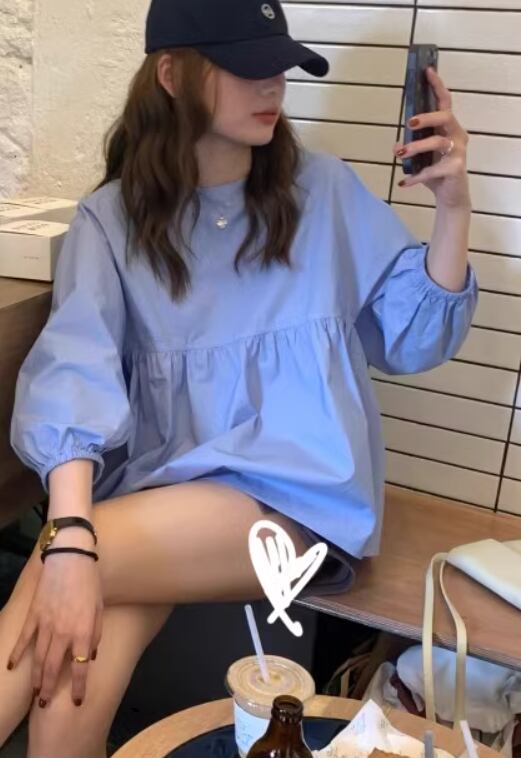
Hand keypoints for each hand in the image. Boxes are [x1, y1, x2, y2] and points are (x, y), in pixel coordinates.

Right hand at [7, 534, 102, 706]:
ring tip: (35, 693)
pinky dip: (18, 654)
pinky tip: (12, 666)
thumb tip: (90, 655)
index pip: (80, 668)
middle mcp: (63, 633)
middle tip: (46, 704)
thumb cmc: (90, 581)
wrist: (70, 557)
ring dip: (36, 678)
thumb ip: (95, 633)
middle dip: (50, 689)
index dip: (78, 687)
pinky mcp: (33, 615)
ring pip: (38, 659)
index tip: (76, 701)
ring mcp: (45, 625)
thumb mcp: (100, 608)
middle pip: (54, 669)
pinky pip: (24, 639)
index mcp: (82, 631)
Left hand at [393, 66, 471, 208]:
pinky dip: (416, 177)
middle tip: (409, 123)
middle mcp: (457, 135)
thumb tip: (396, 143)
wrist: (450, 197)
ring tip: (399, 154)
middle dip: (426, 117)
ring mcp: (459, 151)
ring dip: (416, 147)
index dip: (437, 86)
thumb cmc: (436, 172)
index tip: (427, 71)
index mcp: (449, 127)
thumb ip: (410, 146)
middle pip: (445, 116)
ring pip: (438, 141)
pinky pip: (432, 169)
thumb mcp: (420, 157)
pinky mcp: (456, 168)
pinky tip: (403, 183)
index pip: (444, 102)